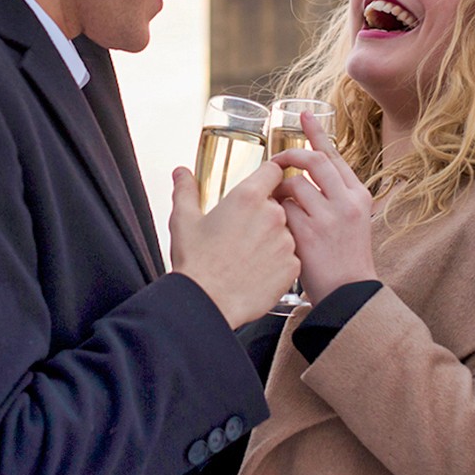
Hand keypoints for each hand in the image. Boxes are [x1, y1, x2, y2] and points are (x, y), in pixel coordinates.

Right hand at [169, 160, 297, 327]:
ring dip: (271, 238)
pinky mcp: (292, 266)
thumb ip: (185, 190)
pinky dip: (277, 262)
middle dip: (262, 214)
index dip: (268, 176)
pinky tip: (256, 270)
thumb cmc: (196, 264)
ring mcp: (286, 242)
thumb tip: (182, 173)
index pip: (273, 171)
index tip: (263, 184)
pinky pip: (290, 257)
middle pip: (277, 204)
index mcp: (247, 197)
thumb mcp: (184, 220)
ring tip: (247, 255)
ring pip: (284, 232)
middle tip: (241, 231)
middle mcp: (272, 215)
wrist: (208, 303)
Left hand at [269, 111, 375, 303]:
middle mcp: (347, 202)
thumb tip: (304, 173)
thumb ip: (334, 196)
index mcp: (359, 195)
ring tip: (278, 207)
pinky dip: (276, 214)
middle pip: (313, 162)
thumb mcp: (351, 220)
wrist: (348, 293)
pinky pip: (282, 210)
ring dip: (280, 192)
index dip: (316, 134)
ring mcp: (329, 217)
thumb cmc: (344, 257)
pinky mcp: (308, 234)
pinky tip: (279, 227)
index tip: (303, 115)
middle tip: (276, 162)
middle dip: (290, 157)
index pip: (334, 156)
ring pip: (294, 185)